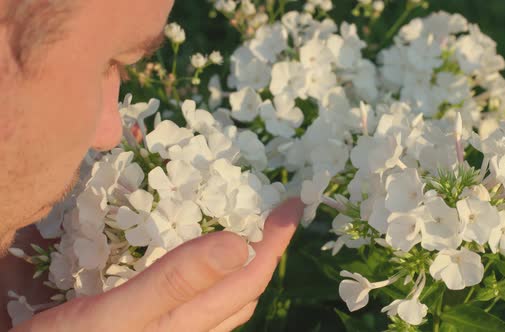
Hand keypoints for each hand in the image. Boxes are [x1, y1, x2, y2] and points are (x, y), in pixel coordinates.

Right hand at [8, 197, 303, 331]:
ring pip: (229, 302)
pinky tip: (208, 264)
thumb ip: (176, 282)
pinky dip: (220, 278)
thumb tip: (239, 245)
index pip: (250, 278)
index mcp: (188, 324)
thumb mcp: (115, 315)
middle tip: (276, 211)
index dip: (276, 241)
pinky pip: (207, 307)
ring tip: (253, 229)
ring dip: (249, 263)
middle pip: (245, 290)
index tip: (293, 204)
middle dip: (268, 249)